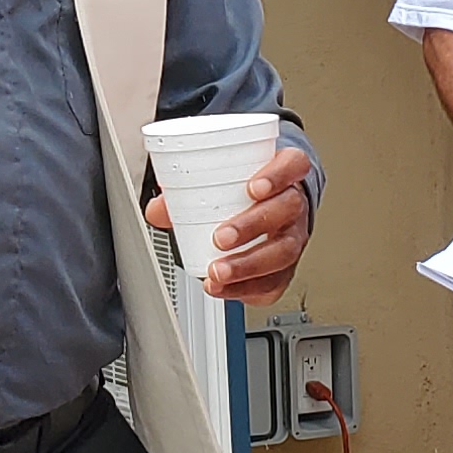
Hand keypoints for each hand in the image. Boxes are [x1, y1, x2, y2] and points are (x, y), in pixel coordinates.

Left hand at [146, 144, 316, 305]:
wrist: (266, 214)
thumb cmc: (245, 193)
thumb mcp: (222, 182)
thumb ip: (188, 191)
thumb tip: (158, 210)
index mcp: (284, 174)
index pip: (293, 165)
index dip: (277, 176)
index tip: (253, 188)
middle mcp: (294, 205)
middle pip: (286, 210)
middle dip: (252, 226)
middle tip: (221, 238)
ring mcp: (293, 237)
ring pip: (282, 251)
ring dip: (248, 264)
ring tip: (217, 271)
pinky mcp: (286, 269)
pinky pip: (273, 281)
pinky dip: (245, 288)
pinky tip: (221, 287)